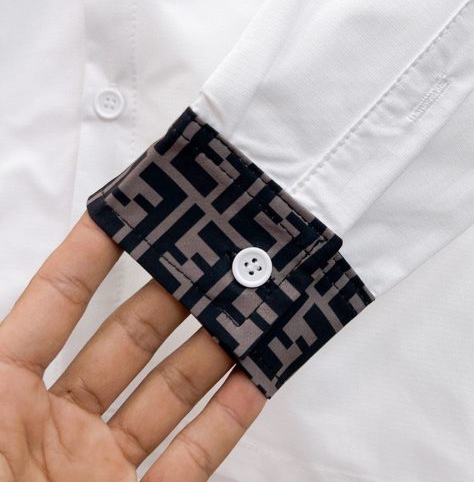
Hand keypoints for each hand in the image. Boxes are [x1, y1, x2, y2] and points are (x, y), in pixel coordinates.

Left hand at [0, 213, 265, 480]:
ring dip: (213, 351)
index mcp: (6, 394)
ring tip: (249, 310)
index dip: (93, 252)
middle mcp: (59, 424)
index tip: (136, 208)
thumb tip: (26, 283)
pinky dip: (227, 422)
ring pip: (169, 394)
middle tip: (216, 259)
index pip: (58, 302)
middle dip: (175, 295)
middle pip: (130, 340)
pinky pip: (191, 461)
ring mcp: (101, 466)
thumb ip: (0, 353)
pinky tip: (256, 382)